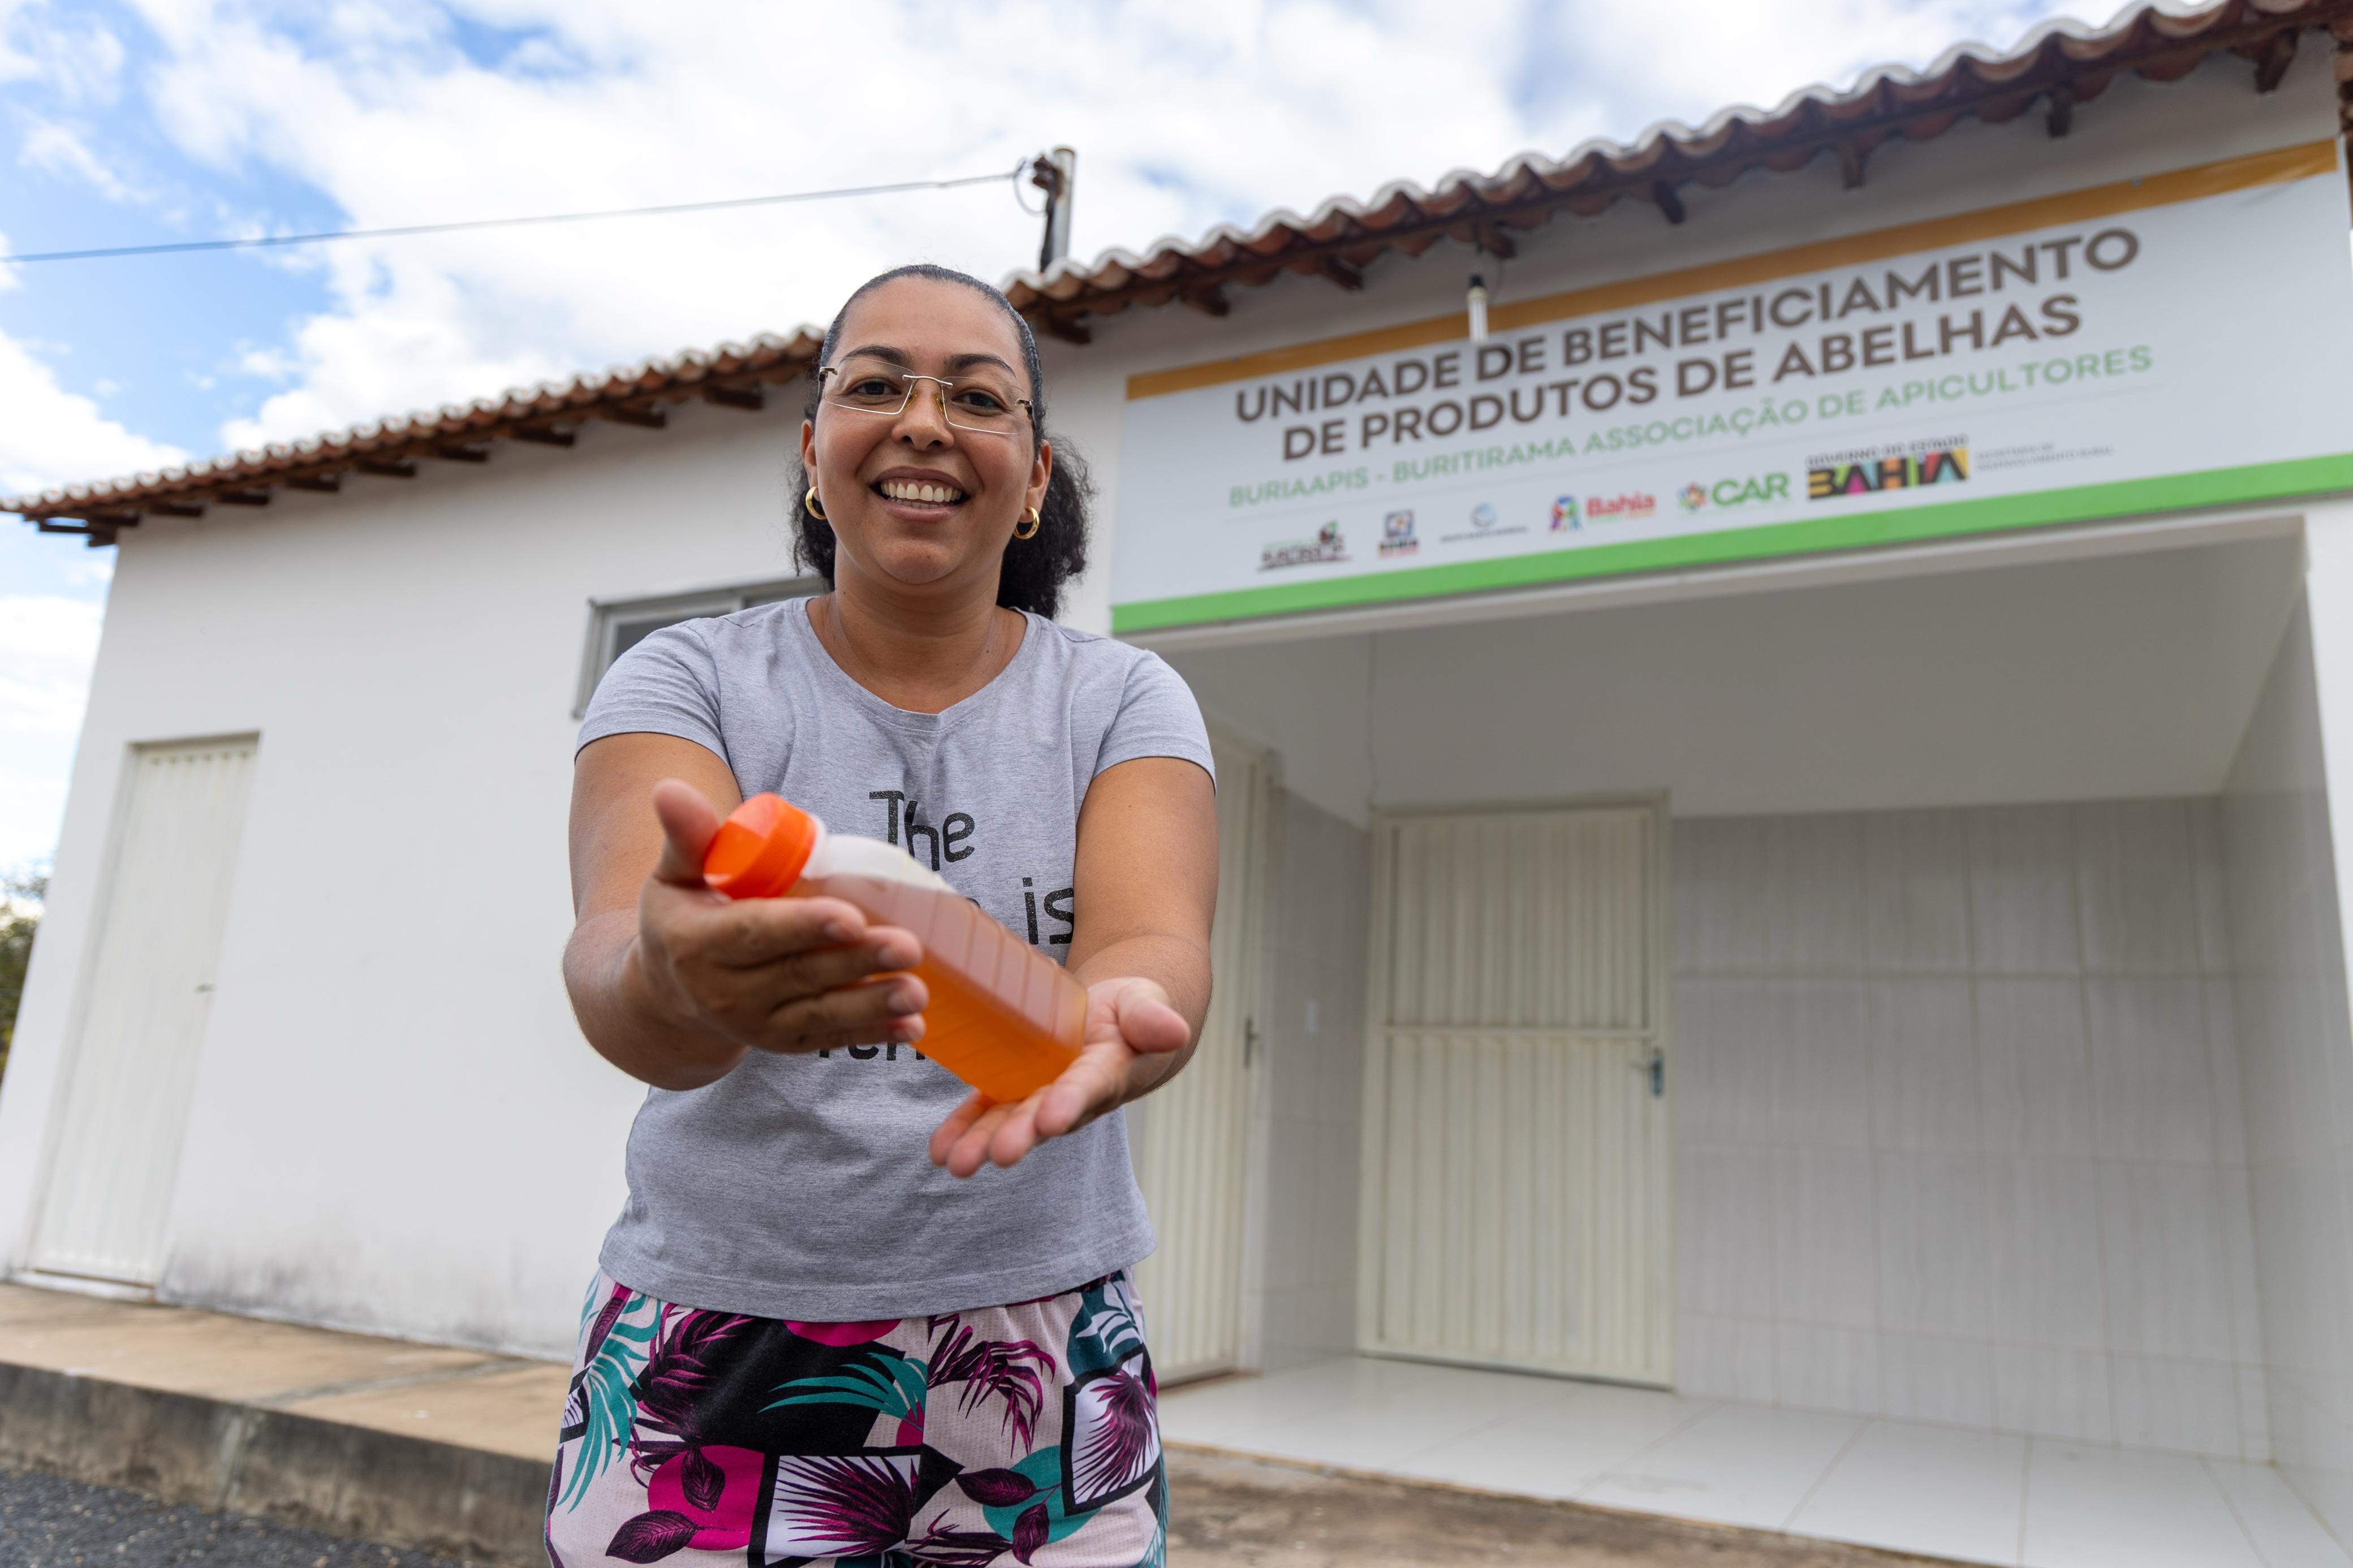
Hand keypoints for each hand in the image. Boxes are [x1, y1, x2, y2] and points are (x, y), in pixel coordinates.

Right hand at [626, 779, 929, 1058]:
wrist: (669, 995)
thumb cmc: (681, 919)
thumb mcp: (674, 876)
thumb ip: (687, 836)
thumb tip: (671, 788)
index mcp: (699, 944)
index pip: (757, 932)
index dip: (804, 925)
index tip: (851, 916)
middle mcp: (726, 992)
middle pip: (801, 972)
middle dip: (857, 961)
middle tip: (909, 946)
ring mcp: (757, 1023)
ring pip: (820, 1012)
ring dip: (872, 1004)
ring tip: (917, 990)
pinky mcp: (783, 1042)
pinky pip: (829, 1038)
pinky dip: (872, 1034)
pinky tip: (911, 1025)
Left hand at [926, 976, 1190, 1177]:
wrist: (1114, 1020)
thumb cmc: (1131, 1010)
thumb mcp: (1145, 1002)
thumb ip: (1152, 1018)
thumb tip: (1174, 1031)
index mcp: (1107, 1071)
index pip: (1088, 1088)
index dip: (1070, 1103)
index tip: (1051, 1118)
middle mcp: (1070, 1095)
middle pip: (1043, 1117)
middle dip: (1021, 1135)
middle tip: (999, 1154)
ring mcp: (1040, 1096)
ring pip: (1009, 1121)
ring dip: (983, 1142)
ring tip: (955, 1163)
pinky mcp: (1014, 1088)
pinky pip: (986, 1109)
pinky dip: (963, 1128)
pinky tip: (939, 1149)